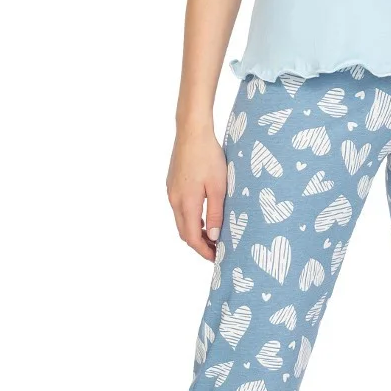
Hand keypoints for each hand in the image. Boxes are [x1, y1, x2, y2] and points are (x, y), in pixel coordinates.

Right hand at [167, 123, 227, 260]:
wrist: (192, 131)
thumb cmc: (208, 156)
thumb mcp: (219, 187)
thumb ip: (216, 213)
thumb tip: (214, 237)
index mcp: (186, 203)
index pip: (192, 238)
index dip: (204, 251)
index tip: (218, 258)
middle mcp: (174, 200)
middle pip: (184, 232)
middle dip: (199, 244)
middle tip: (217, 250)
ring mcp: (171, 191)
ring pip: (181, 220)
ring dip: (195, 231)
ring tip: (213, 236)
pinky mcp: (172, 184)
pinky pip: (180, 209)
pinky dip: (191, 218)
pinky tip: (204, 216)